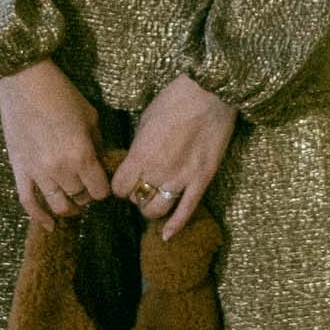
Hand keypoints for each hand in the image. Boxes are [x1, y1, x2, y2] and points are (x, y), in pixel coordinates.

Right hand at [0, 60, 116, 227]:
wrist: (24, 83)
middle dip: (87, 194)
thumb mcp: (90, 117)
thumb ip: (97, 144)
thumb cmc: (61, 95)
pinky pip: (28, 202)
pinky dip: (38, 217)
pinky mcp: (19, 169)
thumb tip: (100, 162)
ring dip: (68, 207)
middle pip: (80, 198)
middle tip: (87, 185)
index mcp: (82, 156)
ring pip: (57, 205)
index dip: (104, 189)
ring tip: (73, 203)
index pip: (100, 191)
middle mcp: (61, 170)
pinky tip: (49, 226)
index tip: (102, 182)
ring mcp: (38, 173)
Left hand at [107, 72, 236, 237]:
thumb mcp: (145, 120)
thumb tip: (134, 161)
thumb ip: (139, 147)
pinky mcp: (202, 180)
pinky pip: (186, 210)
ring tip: (154, 201)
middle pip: (137, 201)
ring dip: (152, 210)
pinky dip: (176, 226)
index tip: (124, 181)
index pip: (118, 188)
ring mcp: (181, 178)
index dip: (119, 187)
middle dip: (136, 197)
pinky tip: (167, 236)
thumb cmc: (175, 100)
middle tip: (141, 188)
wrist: (211, 93)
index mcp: (140, 155)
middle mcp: (158, 171)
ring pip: (157, 211)